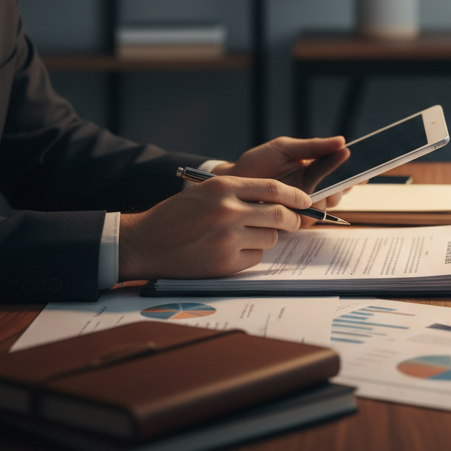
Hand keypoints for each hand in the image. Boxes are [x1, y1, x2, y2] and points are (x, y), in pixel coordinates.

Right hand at [119, 176, 315, 279]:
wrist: (144, 242)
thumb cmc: (177, 215)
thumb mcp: (207, 191)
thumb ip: (242, 192)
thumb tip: (283, 199)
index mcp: (224, 187)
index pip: (274, 188)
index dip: (296, 196)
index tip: (306, 201)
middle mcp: (227, 211)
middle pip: (280, 215)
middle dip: (292, 219)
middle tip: (293, 221)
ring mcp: (227, 238)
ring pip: (271, 238)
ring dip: (266, 237)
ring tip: (244, 235)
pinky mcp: (224, 263)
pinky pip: (256, 258)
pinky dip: (250, 255)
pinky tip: (230, 251)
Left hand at [211, 135, 350, 209]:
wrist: (231, 183)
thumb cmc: (257, 163)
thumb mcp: (285, 148)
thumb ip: (313, 146)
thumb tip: (342, 142)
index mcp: (316, 169)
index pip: (343, 172)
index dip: (357, 173)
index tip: (366, 171)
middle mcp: (314, 188)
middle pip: (341, 190)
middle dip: (344, 186)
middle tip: (342, 182)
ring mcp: (304, 205)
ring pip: (328, 205)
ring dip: (328, 198)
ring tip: (322, 191)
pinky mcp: (293, 220)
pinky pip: (310, 219)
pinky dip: (312, 212)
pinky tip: (307, 203)